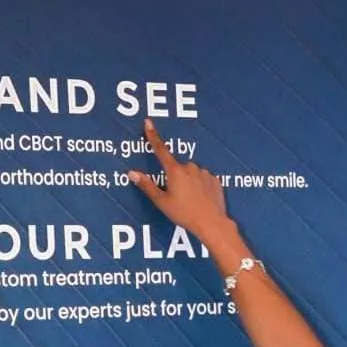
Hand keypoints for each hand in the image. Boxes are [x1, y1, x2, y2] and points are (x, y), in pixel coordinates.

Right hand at [129, 118, 227, 242]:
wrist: (211, 223)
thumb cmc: (184, 214)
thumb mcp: (162, 202)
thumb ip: (147, 185)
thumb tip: (132, 173)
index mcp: (175, 171)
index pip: (160, 150)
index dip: (153, 136)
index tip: (148, 123)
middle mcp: (190, 168)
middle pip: (178, 168)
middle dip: (176, 179)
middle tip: (177, 198)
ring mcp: (204, 173)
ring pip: (192, 174)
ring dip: (189, 183)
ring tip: (190, 202)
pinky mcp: (215, 180)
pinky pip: (204, 180)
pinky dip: (201, 188)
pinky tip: (201, 200)